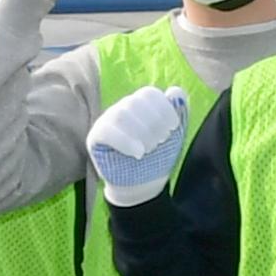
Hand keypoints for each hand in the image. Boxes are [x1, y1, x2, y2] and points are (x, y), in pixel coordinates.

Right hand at [85, 86, 189, 206]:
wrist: (142, 184)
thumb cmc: (157, 158)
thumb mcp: (174, 135)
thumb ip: (179, 111)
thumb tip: (175, 90)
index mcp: (141, 104)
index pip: (149, 94)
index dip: (164, 109)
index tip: (173, 128)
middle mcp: (123, 108)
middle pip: (136, 102)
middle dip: (154, 123)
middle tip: (160, 142)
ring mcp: (107, 121)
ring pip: (122, 114)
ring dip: (141, 132)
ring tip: (149, 150)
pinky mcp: (96, 137)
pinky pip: (107, 131)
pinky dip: (125, 141)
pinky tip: (138, 153)